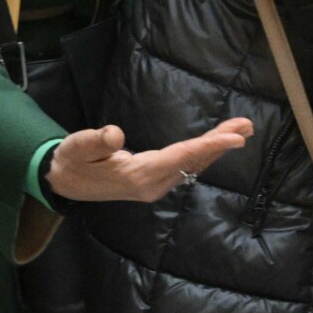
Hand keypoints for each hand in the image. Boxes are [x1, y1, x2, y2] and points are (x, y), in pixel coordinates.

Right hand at [46, 117, 252, 203]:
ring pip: (193, 165)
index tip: (234, 138)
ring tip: (242, 128)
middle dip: (220, 144)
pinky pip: (186, 166)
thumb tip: (115, 134)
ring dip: (217, 147)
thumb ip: (95, 141)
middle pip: (193, 161)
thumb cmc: (72, 161)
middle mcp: (152, 184)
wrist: (66, 183)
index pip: (179, 158)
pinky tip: (219, 142)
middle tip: (246, 126)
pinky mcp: (156, 181)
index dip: (208, 147)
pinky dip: (205, 152)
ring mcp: (156, 185)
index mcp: (137, 176)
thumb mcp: (76, 147)